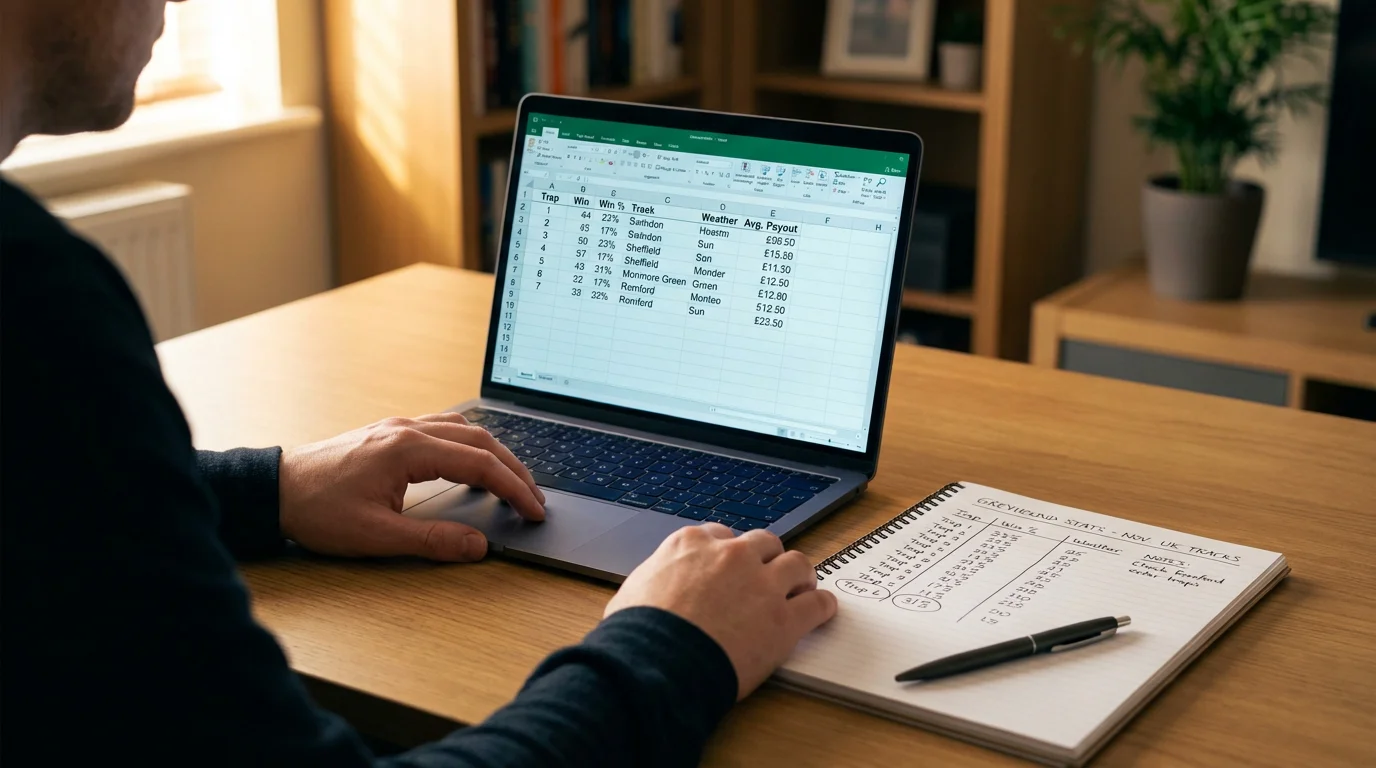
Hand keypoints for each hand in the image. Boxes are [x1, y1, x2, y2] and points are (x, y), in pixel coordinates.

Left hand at [278, 413, 545, 561]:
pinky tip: (472, 460)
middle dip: (514, 469)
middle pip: (480, 440)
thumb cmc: (317, 511)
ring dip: (494, 453)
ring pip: (463, 429)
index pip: (479, 464)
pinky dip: (469, 444)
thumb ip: (433, 540)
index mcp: (408, 449)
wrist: (274, 490)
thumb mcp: (377, 536)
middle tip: (535, 499)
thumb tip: (479, 545)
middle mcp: (407, 429)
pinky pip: (443, 428)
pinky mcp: (388, 433)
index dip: (513, 488)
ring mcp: (397, 427)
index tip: (534, 510)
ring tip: (513, 480)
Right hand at [604, 524, 837, 699]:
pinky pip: (818, 603)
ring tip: (801, 590)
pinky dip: (822, 606)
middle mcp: (732, 555)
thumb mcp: (633, 590)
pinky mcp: (784, 618)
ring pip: (798, 564)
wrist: (657, 663)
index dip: (730, 555)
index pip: (723, 536)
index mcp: (693, 544)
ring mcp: (762, 584)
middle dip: (767, 560)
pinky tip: (821, 611)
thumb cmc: (637, 633)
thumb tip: (651, 589)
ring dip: (800, 577)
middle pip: (764, 543)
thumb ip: (655, 579)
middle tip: (768, 578)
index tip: (733, 568)